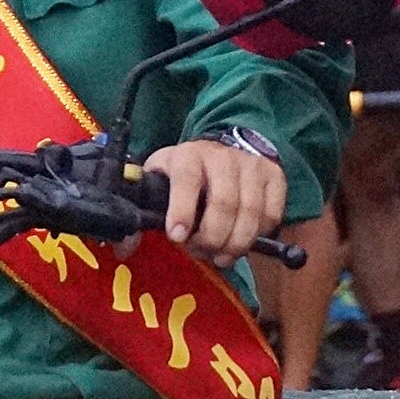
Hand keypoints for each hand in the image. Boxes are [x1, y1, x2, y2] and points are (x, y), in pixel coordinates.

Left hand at [142, 138, 286, 268]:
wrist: (229, 142)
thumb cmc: (188, 171)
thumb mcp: (161, 179)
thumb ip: (143, 211)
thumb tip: (124, 249)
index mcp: (188, 156)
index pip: (187, 179)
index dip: (182, 209)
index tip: (177, 236)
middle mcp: (222, 157)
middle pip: (224, 203)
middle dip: (212, 237)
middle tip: (203, 252)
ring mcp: (253, 166)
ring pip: (251, 212)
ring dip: (236, 243)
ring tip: (222, 256)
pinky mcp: (276, 177)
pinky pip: (272, 214)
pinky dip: (259, 234)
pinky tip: (243, 239)